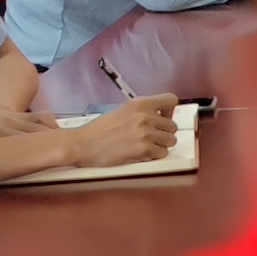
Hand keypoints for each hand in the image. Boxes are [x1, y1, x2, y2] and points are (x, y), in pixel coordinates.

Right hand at [63, 96, 185, 167]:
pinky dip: (154, 155)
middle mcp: (145, 116)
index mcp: (139, 103)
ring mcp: (146, 133)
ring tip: (146, 145)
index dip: (169, 111)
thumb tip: (160, 116)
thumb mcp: (122, 111)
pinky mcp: (144, 149)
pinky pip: (162, 153)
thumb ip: (142, 111)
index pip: (171, 100)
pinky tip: (141, 153)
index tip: (163, 117)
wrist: (84, 144)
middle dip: (163, 132)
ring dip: (161, 144)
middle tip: (150, 136)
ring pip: (171, 140)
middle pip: (173, 125)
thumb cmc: (99, 130)